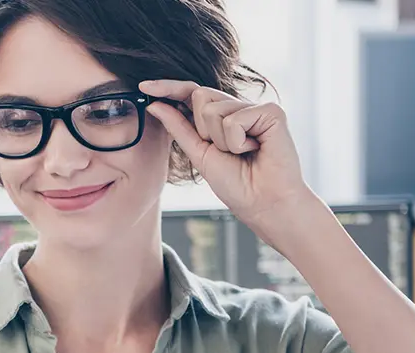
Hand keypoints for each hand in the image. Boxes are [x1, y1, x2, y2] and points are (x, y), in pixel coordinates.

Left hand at [139, 80, 313, 241]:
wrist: (264, 204)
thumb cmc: (238, 185)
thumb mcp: (199, 153)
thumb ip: (179, 127)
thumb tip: (155, 104)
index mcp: (221, 117)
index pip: (191, 94)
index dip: (168, 88)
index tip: (143, 87)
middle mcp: (238, 108)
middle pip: (200, 96)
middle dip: (203, 130)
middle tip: (226, 152)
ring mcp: (255, 108)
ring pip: (213, 109)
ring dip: (222, 141)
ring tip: (243, 154)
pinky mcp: (271, 112)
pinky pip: (234, 119)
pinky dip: (238, 142)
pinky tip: (256, 150)